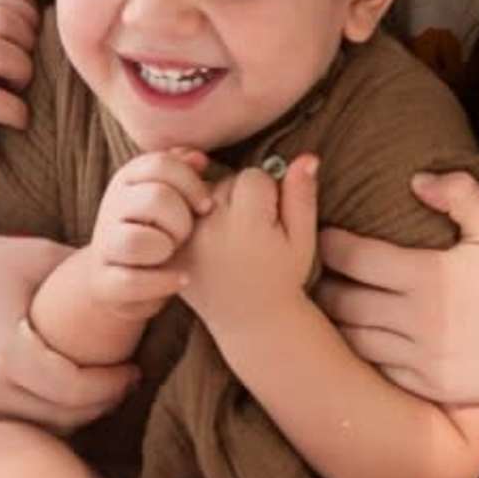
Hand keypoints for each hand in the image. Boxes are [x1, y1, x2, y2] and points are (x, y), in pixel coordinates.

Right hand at [0, 233, 133, 430]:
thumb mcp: (47, 259)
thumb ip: (98, 278)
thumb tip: (163, 278)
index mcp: (3, 354)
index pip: (76, 392)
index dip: (112, 386)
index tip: (133, 370)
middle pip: (60, 417)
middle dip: (99, 403)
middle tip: (123, 382)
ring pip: (35, 428)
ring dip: (70, 415)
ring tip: (94, 389)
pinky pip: (7, 425)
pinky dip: (36, 415)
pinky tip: (56, 394)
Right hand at [73, 147, 208, 317]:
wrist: (117, 276)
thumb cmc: (157, 228)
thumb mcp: (170, 195)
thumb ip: (183, 172)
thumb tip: (200, 158)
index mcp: (128, 178)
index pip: (161, 164)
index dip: (191, 184)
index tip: (207, 207)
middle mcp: (112, 206)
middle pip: (155, 198)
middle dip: (181, 220)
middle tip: (185, 235)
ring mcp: (104, 245)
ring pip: (136, 240)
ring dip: (165, 249)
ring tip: (173, 255)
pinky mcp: (103, 281)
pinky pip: (132, 281)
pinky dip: (163, 282)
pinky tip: (182, 279)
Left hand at [180, 157, 322, 333]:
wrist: (251, 321)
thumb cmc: (282, 277)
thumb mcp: (302, 239)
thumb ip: (302, 196)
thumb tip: (307, 156)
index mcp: (246, 223)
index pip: (255, 176)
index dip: (269, 196)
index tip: (271, 225)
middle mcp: (210, 227)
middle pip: (225, 181)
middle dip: (240, 199)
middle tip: (250, 235)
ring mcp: (186, 239)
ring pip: (201, 193)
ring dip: (214, 206)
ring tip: (230, 241)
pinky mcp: (171, 248)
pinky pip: (180, 212)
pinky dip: (192, 219)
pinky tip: (208, 242)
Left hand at [316, 171, 478, 406]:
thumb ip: (457, 194)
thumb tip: (416, 180)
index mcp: (425, 274)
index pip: (354, 258)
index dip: (331, 245)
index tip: (323, 237)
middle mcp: (416, 319)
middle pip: (343, 302)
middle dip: (324, 285)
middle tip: (316, 275)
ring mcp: (421, 357)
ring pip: (355, 340)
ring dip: (336, 323)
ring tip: (329, 308)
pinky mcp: (432, 385)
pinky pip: (380, 370)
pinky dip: (363, 355)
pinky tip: (361, 342)